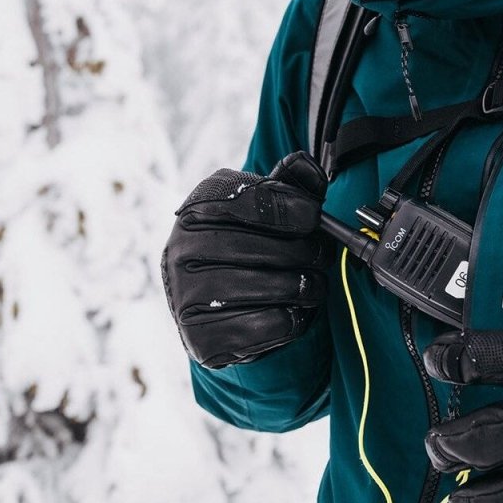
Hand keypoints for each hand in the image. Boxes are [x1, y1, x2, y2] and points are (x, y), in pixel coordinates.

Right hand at [160, 152, 330, 367]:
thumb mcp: (267, 209)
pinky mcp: (202, 338)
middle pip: (268, 248)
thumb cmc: (248, 249)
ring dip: (305, 288)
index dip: (295, 208)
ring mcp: (186, 296)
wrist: (215, 310)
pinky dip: (292, 320)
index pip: (255, 201)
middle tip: (319, 258)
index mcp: (197, 210)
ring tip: (310, 285)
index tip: (314, 217)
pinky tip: (289, 312)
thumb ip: (291, 184)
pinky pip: (267, 326)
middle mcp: (182, 250)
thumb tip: (305, 164)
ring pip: (270, 287)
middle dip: (308, 253)